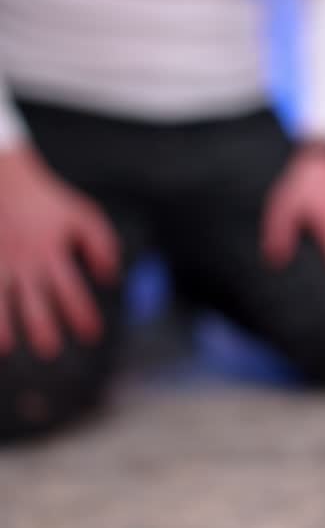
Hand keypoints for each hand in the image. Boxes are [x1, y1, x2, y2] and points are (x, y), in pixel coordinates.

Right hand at [0, 147, 119, 358]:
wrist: (5, 177)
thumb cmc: (48, 202)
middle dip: (44, 328)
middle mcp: (25, 259)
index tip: (92, 335)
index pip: (72, 290)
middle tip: (51, 350)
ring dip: (4, 325)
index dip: (82, 315)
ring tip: (8, 349)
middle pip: (35, 300)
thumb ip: (102, 244)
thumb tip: (111, 276)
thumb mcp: (84, 216)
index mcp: (53, 251)